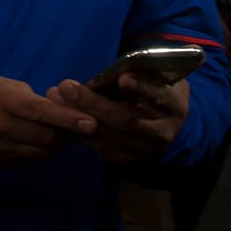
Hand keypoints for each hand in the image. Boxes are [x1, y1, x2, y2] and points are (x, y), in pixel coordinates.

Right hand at [0, 73, 95, 168]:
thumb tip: (44, 103)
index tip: (91, 122)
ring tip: (55, 136)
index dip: (69, 118)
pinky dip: (38, 155)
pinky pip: (27, 163)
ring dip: (54, 146)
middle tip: (75, 127)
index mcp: (3, 101)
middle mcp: (4, 128)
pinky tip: (36, 145)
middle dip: (67, 134)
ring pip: (41, 154)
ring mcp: (0, 150)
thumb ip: (20, 92)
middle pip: (49, 138)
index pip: (43, 112)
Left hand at [44, 74, 188, 163]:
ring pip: (110, 137)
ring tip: (56, 99)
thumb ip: (137, 73)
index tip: (122, 78)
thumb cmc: (155, 88)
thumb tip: (107, 71)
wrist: (167, 123)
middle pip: (126, 120)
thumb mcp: (155, 77)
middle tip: (66, 86)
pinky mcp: (130, 160)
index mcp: (174, 105)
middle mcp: (162, 131)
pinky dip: (80, 134)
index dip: (142, 87)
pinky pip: (102, 149)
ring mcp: (146, 149)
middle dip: (93, 103)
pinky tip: (61, 118)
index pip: (159, 96)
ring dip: (78, 118)